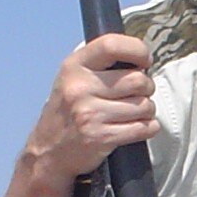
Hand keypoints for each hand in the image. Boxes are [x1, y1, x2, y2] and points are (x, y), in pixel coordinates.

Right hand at [25, 34, 156, 183]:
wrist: (48, 150)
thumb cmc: (67, 110)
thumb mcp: (72, 77)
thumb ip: (99, 62)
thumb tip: (139, 56)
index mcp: (74, 66)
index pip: (112, 45)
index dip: (137, 50)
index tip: (144, 60)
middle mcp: (80, 88)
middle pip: (137, 79)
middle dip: (147, 87)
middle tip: (138, 93)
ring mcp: (90, 114)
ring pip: (144, 105)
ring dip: (147, 110)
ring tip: (134, 112)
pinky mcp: (101, 137)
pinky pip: (143, 128)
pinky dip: (148, 127)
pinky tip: (138, 126)